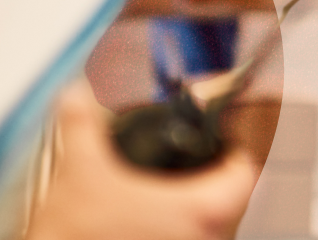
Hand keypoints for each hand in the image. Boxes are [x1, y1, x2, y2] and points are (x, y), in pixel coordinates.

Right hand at [27, 82, 256, 239]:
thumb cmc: (73, 233)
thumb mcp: (78, 167)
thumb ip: (80, 121)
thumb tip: (75, 93)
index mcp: (196, 209)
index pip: (243, 177)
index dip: (236, 154)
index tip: (225, 144)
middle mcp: (200, 238)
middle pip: (231, 204)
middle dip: (216, 181)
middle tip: (199, 162)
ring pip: (210, 229)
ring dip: (198, 208)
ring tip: (173, 191)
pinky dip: (178, 228)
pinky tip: (150, 220)